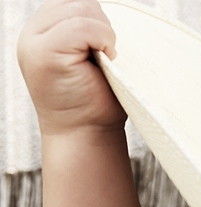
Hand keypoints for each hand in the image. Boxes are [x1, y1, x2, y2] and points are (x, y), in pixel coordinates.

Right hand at [18, 0, 125, 136]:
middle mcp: (32, 33)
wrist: (85, 136)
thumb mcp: (89, 57)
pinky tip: (106, 61)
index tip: (103, 52)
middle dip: (102, 27)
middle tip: (105, 59)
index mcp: (43, 31)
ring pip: (83, 9)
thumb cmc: (95, 103)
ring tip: (104, 62)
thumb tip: (103, 9)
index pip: (75, 2)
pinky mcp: (44, 52)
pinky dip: (103, 39)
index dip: (98, 22)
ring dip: (105, 34)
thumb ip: (87, 29)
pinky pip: (83, 25)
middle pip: (80, 2)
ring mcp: (34, 41)